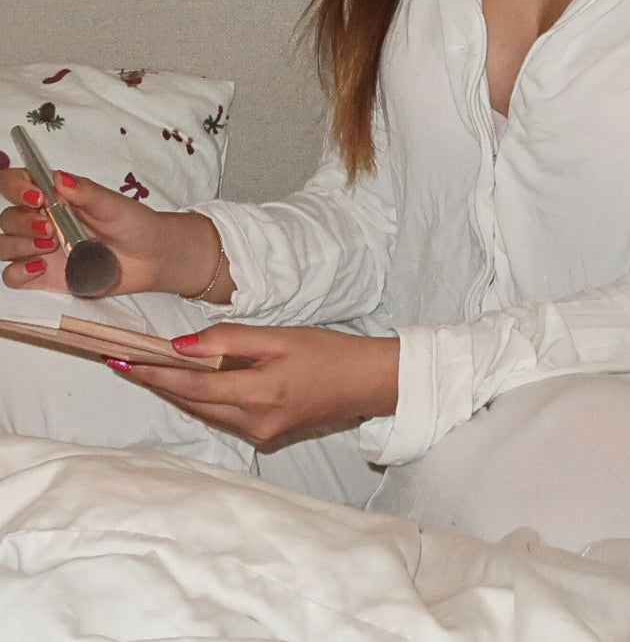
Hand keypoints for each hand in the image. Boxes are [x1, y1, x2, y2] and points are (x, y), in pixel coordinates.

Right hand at [0, 167, 216, 296]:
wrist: (152, 258)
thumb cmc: (133, 223)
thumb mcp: (114, 205)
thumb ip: (87, 193)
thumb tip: (58, 177)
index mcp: (55, 197)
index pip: (16, 184)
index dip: (15, 186)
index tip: (36, 197)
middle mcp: (41, 221)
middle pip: (8, 217)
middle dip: (22, 221)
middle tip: (49, 227)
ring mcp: (40, 250)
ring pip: (5, 245)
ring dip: (19, 244)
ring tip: (51, 246)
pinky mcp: (44, 276)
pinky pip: (13, 276)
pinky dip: (19, 272)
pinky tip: (42, 267)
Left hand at [112, 325, 399, 445]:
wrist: (366, 382)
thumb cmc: (328, 352)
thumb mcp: (280, 336)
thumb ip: (230, 339)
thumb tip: (181, 346)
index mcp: (257, 394)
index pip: (191, 384)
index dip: (154, 373)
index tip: (122, 361)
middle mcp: (252, 422)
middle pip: (192, 401)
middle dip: (157, 382)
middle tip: (124, 361)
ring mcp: (258, 433)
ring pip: (204, 411)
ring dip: (177, 391)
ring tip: (147, 368)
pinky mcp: (264, 434)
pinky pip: (222, 415)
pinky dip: (202, 397)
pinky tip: (191, 382)